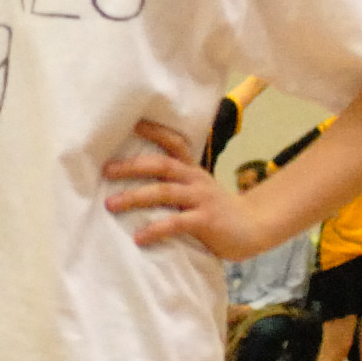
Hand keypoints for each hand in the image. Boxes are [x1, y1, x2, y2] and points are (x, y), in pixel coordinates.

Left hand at [102, 118, 277, 256]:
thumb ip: (175, 185)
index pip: (174, 143)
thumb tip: (135, 184)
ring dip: (135, 196)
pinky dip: (155, 229)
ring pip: (164, 192)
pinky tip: (139, 237)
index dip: (154, 131)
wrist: (256, 227)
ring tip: (111, 204)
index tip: (132, 123)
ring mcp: (201, 199)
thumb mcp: (198, 190)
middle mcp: (195, 180)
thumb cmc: (218, 211)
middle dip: (131, 166)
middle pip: (161, 165)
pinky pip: (176, 223)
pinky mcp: (206, 221)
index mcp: (192, 171)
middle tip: (105, 170)